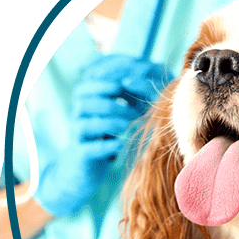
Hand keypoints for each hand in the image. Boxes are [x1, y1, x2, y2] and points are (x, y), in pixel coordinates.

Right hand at [34, 55, 170, 216]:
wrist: (86, 169)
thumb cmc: (111, 135)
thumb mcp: (123, 111)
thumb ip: (136, 92)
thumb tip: (161, 69)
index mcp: (88, 95)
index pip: (93, 74)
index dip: (114, 73)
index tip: (138, 77)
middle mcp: (79, 111)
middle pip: (83, 92)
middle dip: (110, 96)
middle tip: (134, 105)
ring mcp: (77, 133)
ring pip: (87, 121)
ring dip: (112, 121)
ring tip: (130, 126)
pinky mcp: (80, 155)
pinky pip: (89, 148)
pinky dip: (107, 146)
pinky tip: (121, 146)